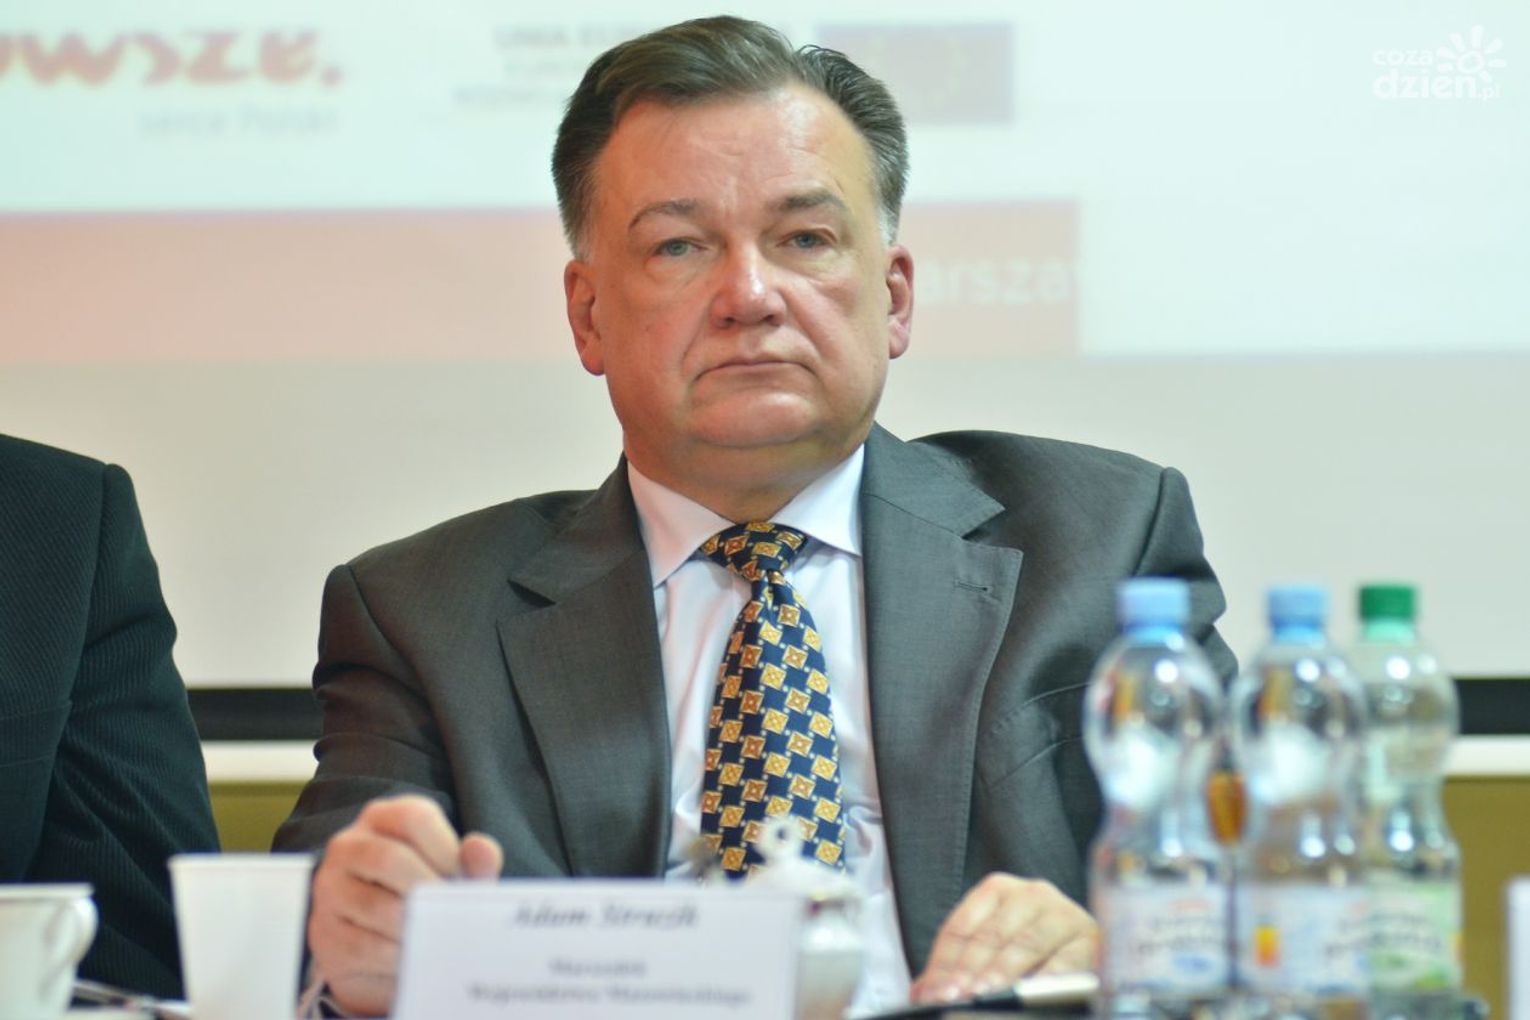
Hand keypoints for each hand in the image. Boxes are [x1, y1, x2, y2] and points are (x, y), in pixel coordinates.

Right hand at [307, 795, 502, 1016]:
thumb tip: (480, 847)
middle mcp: (348, 846)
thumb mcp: (453, 875)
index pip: (413, 817)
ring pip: (376, 906)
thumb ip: (474, 863)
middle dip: (428, 891)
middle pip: (389, 859)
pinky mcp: (324, 933)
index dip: (445, 849)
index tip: (460, 878)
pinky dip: (397, 958)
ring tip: (437, 939)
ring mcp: (329, 889)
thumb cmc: (423, 896)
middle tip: (451, 914)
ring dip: (415, 929)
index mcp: (383, 818)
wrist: (383, 946)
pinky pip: (364, 947)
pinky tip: (413, 959)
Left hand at [910, 872, 1096, 1004]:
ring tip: (982, 995)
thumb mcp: (992, 954)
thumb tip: (922, 994)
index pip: (960, 928)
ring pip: (1025, 944)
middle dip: (968, 971)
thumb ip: (957, 969)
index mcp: (997, 891)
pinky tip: (1031, 996)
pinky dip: (1047, 978)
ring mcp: (1062, 913)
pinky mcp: (1091, 937)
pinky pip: (1066, 961)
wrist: (1097, 949)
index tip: (932, 993)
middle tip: (954, 997)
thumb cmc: (1035, 953)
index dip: (944, 964)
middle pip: (990, 936)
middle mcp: (1031, 894)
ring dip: (1001, 973)